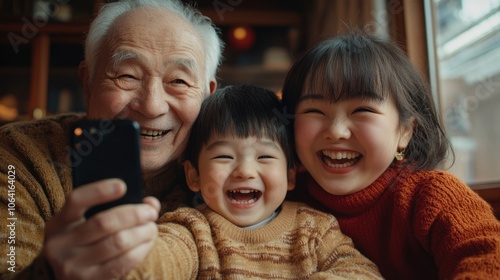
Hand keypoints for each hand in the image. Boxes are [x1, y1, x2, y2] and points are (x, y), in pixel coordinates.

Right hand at [43, 179, 159, 279]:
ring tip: (151, 228)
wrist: (66, 279)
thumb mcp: (85, 225)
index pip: (76, 200)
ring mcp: (72, 266)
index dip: (99, 191)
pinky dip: (141, 249)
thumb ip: (114, 208)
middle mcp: (60, 245)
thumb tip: (151, 203)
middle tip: (150, 213)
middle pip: (104, 222)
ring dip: (142, 232)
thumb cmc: (85, 244)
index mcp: (58, 224)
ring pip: (118, 241)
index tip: (123, 186)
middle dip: (134, 214)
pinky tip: (147, 243)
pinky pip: (124, 262)